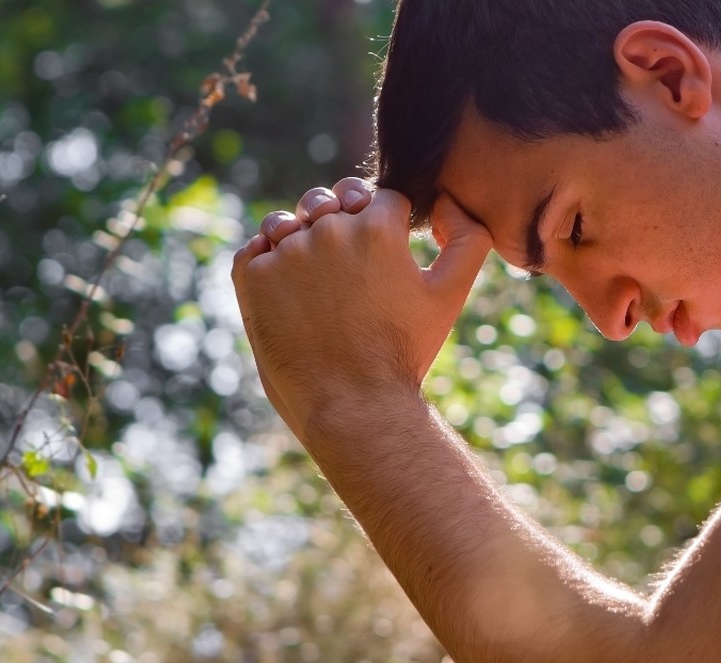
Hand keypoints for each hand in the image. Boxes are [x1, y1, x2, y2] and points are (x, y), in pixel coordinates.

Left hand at [231, 179, 492, 438]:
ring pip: (289, 221)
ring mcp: (285, 252)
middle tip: (352, 272)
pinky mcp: (252, 277)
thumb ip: (469, 238)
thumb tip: (448, 203)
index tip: (385, 258)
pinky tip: (288, 293)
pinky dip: (267, 262)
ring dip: (299, 237)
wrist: (352, 406)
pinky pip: (254, 249)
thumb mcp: (450, 294)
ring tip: (315, 280)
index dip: (388, 225)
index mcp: (377, 227)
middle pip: (334, 202)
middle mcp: (328, 229)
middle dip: (344, 223)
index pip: (382, 198)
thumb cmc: (403, 352)